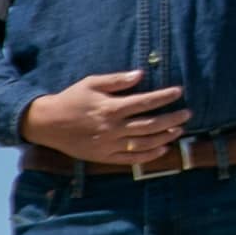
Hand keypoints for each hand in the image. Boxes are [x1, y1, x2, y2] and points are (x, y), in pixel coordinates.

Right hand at [19, 70, 188, 163]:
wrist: (47, 124)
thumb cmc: (71, 99)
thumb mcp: (91, 83)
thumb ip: (116, 80)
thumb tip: (140, 74)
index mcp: (110, 108)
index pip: (144, 103)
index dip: (164, 97)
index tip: (179, 92)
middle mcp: (113, 128)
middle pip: (149, 125)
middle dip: (172, 119)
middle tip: (188, 114)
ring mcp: (110, 145)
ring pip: (144, 144)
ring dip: (165, 137)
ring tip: (179, 130)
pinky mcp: (105, 157)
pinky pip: (132, 160)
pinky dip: (150, 156)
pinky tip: (163, 149)